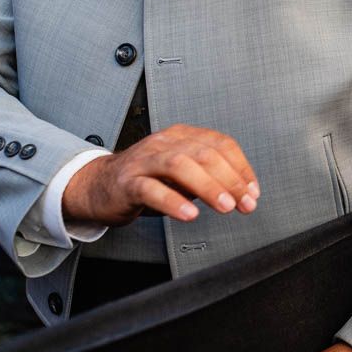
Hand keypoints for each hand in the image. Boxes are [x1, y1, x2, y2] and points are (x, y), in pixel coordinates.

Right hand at [63, 124, 258, 225]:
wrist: (98, 186)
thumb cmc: (144, 179)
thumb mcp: (182, 174)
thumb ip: (209, 178)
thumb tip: (243, 192)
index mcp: (181, 137)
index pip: (220, 144)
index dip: (241, 168)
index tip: (252, 192)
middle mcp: (164, 144)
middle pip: (204, 153)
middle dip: (230, 180)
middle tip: (243, 203)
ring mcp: (144, 161)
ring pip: (180, 165)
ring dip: (208, 187)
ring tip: (224, 207)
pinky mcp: (128, 182)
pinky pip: (152, 189)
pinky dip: (174, 202)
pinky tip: (189, 214)